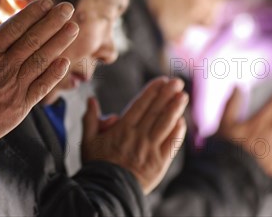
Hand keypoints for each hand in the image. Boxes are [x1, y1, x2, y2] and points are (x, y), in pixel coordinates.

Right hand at [0, 0, 78, 141]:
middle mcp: (5, 65)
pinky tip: (65, 62)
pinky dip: (54, 74)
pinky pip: (42, 86)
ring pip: (42, 59)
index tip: (47, 3)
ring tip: (73, 28)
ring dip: (59, 42)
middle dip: (53, 22)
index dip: (33, 14)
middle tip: (68, 8)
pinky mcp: (21, 104)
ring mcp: (15, 85)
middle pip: (34, 39)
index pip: (16, 27)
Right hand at [81, 77, 187, 194]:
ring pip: (165, 124)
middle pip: (155, 111)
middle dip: (166, 95)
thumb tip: (91, 100)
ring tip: (183, 96)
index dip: (152, 91)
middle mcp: (138, 136)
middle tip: (177, 82)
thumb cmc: (97, 166)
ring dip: (175, 109)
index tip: (161, 81)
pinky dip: (177, 132)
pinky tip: (181, 122)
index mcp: (122, 129)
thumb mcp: (88, 141)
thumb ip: (90, 119)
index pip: (140, 105)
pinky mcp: (159, 163)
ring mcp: (150, 150)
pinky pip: (171, 144)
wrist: (107, 192)